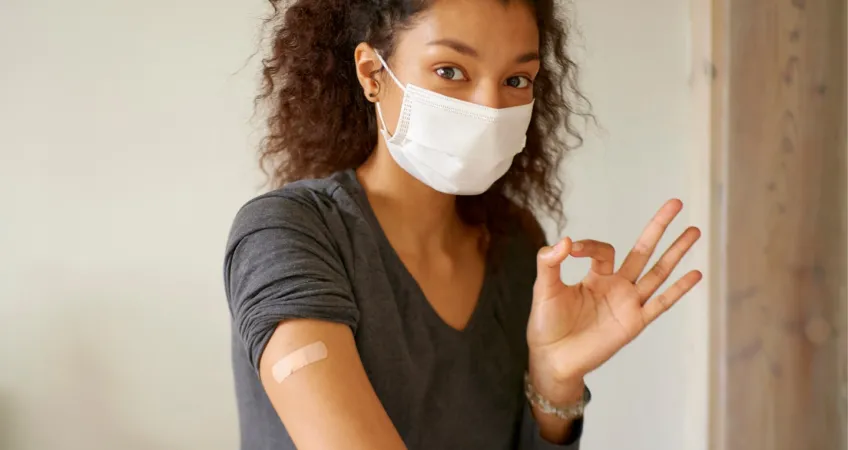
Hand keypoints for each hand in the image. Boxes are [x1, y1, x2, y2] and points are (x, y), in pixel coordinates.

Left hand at [526, 199, 701, 400]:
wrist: (552, 358)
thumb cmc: (547, 324)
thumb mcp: (544, 288)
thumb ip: (550, 262)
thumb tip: (565, 240)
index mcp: (596, 276)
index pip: (605, 250)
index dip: (589, 245)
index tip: (571, 249)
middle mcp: (616, 286)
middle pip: (643, 251)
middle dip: (658, 227)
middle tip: (676, 202)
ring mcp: (628, 304)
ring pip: (658, 272)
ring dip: (676, 252)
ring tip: (694, 230)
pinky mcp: (634, 323)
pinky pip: (660, 304)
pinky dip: (678, 290)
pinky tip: (695, 274)